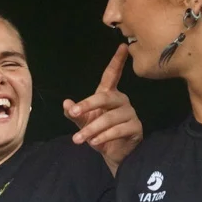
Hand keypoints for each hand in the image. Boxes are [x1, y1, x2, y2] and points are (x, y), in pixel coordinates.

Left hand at [64, 44, 142, 173]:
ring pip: (109, 118)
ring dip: (92, 128)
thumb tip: (66, 103)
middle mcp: (121, 101)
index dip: (117, 61)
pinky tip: (94, 142)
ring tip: (78, 139)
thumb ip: (74, 114)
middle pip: (105, 97)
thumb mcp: (83, 123)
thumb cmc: (99, 134)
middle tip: (74, 113)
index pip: (112, 75)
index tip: (122, 46)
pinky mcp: (135, 128)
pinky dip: (104, 136)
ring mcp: (130, 114)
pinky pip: (118, 130)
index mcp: (109, 95)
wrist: (113, 155)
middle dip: (88, 105)